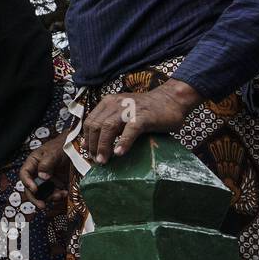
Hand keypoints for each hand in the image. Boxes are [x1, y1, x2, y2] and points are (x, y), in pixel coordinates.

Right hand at [19, 134, 71, 208]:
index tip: (35, 189)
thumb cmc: (61, 146)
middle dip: (36, 198)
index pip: (24, 174)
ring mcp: (47, 180)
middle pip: (31, 188)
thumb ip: (47, 163)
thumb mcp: (53, 152)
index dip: (27, 182)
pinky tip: (65, 193)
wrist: (75, 148)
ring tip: (61, 195)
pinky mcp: (56, 185)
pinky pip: (54, 194)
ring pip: (43, 193)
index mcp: (33, 163)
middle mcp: (37, 173)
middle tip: (41, 205)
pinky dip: (58, 196)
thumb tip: (42, 177)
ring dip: (50, 197)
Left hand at [82, 80, 201, 164]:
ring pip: (108, 127)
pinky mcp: (144, 116)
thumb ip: (110, 123)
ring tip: (103, 160)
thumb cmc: (147, 110)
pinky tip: (119, 153)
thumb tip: (94, 144)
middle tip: (96, 160)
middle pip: (96, 125)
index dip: (87, 138)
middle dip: (93, 145)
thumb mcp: (123, 113)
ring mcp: (129, 109)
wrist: (171, 99)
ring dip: (104, 146)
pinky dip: (123, 142)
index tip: (88, 152)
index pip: (90, 121)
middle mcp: (116, 104)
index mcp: (108, 103)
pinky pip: (130, 129)